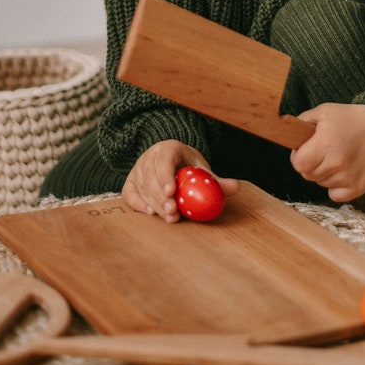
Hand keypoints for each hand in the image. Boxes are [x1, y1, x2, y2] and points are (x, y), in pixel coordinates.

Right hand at [122, 140, 238, 221]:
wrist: (171, 162)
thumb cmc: (188, 167)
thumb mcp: (201, 170)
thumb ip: (216, 181)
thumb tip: (235, 187)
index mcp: (168, 148)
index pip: (164, 159)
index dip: (165, 175)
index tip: (172, 192)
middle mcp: (150, 156)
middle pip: (152, 177)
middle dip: (162, 197)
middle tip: (173, 212)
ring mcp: (138, 169)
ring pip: (142, 187)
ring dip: (155, 204)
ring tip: (169, 217)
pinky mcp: (130, 182)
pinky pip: (129, 194)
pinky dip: (138, 204)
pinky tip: (150, 213)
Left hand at [290, 103, 364, 202]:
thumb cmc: (349, 119)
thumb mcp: (323, 112)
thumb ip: (302, 122)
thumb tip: (286, 132)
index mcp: (325, 144)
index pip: (298, 164)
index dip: (298, 156)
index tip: (306, 149)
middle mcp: (336, 163)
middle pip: (308, 175)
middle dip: (311, 164)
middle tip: (324, 151)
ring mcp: (348, 177)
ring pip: (321, 184)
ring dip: (324, 174)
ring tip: (337, 157)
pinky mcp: (358, 188)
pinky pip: (334, 195)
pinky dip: (336, 187)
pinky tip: (344, 171)